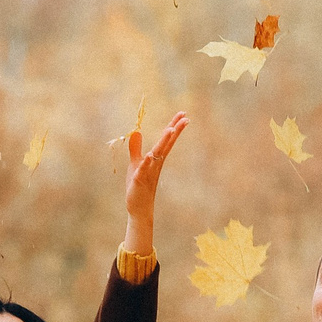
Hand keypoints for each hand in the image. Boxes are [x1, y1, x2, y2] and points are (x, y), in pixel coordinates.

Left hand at [122, 112, 188, 251]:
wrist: (138, 207)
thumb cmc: (138, 186)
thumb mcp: (135, 163)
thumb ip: (136, 148)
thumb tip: (136, 132)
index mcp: (156, 158)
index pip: (166, 140)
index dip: (174, 126)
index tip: (183, 114)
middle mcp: (156, 163)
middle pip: (166, 144)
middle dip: (175, 130)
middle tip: (186, 117)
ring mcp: (149, 171)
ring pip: (157, 154)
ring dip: (164, 143)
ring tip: (170, 130)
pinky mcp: (140, 180)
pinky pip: (144, 170)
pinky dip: (147, 162)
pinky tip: (150, 155)